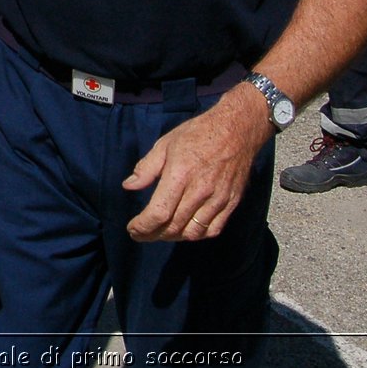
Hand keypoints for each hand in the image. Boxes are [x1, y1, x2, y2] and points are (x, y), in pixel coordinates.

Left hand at [122, 85, 268, 241]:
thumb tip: (129, 186)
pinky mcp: (231, 203)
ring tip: (161, 233)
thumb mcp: (165, 144)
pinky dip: (197, 235)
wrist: (236, 130)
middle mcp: (200, 191)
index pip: (159, 213)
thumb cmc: (197, 134)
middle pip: (174, 227)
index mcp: (180, 175)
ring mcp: (218, 199)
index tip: (132, 229)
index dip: (143, 226)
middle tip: (142, 233)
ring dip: (173, 237)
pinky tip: (186, 230)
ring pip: (193, 232)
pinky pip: (213, 229)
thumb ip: (146, 168)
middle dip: (153, 235)